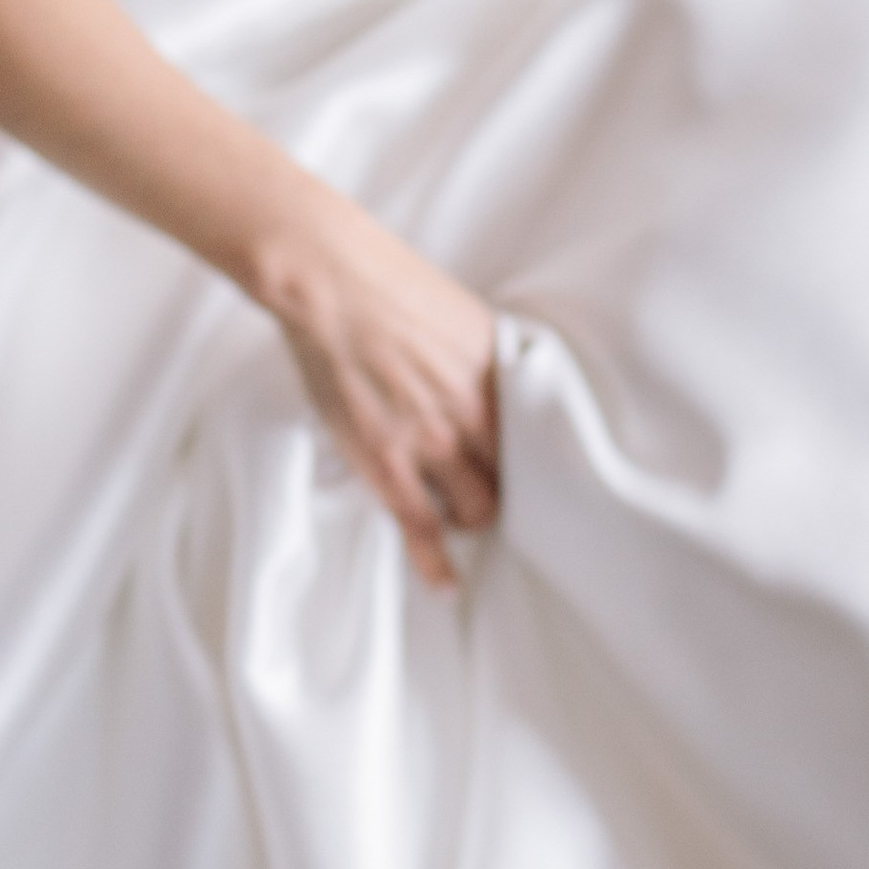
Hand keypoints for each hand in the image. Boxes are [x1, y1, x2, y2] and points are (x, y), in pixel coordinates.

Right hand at [259, 197, 500, 589]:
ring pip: (476, 507)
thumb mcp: (460, 313)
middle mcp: (475, 412)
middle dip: (511, 490)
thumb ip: (482, 357)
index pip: (539, 437)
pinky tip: (448, 585)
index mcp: (501, 371)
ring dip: (475, 516)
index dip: (538, 460)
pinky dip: (437, 563)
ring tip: (467, 518)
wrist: (328, 282)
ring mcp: (432, 441)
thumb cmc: (385, 282)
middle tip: (502, 493)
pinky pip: (421, 527)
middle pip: (516, 477)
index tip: (538, 471)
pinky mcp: (388, 462)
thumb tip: (494, 381)